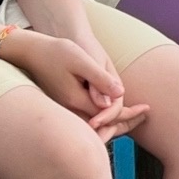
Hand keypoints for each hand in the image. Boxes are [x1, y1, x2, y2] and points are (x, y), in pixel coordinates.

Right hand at [6, 29, 148, 140]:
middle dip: (125, 124)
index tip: (146, 108)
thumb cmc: (57, 51)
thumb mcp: (81, 61)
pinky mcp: (63, 106)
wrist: (32, 51)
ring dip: (115, 122)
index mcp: (75, 100)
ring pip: (94, 126)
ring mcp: (65, 110)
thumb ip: (99, 79)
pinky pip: (87, 119)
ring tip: (136, 115)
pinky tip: (114, 110)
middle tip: (145, 114)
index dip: (128, 114)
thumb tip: (119, 95)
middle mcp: (69, 110)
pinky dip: (103, 118)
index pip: (108, 116)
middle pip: (102, 127)